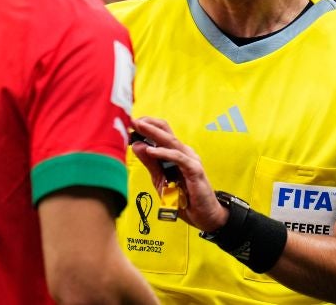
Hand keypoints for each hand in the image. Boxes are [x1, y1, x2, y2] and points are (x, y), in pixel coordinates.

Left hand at [130, 117, 228, 231]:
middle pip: (166, 131)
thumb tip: (137, 146)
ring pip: (171, 141)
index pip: (161, 132)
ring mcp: (190, 160)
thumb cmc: (184, 198)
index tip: (131, 123)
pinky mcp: (195, 170)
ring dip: (153, 133)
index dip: (147, 126)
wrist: (204, 215)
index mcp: (175, 153)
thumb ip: (150, 163)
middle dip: (148, 124)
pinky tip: (151, 150)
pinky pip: (178, 158)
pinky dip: (163, 153)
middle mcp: (184, 153)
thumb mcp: (161, 180)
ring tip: (139, 128)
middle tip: (133, 120)